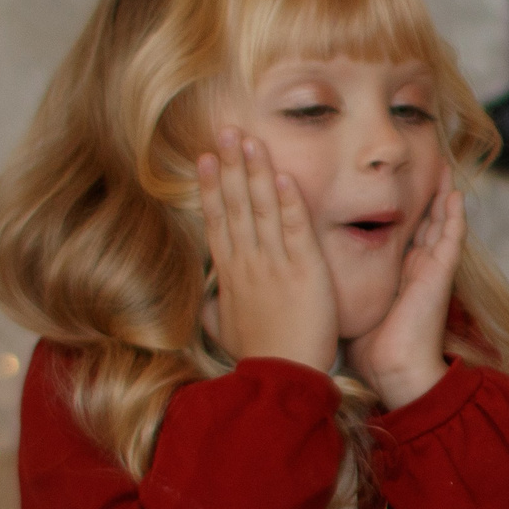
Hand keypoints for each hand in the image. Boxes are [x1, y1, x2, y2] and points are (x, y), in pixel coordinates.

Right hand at [198, 129, 335, 369]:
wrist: (282, 378)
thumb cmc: (258, 358)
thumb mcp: (225, 333)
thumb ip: (215, 310)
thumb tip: (206, 301)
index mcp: (231, 275)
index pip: (218, 221)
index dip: (212, 187)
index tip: (204, 158)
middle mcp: (248, 263)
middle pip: (236, 204)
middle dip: (230, 165)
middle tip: (225, 130)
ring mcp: (275, 264)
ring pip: (263, 208)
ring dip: (256, 172)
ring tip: (249, 140)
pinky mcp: (304, 270)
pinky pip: (295, 228)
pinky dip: (290, 201)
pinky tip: (284, 175)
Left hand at [347, 179, 462, 410]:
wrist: (393, 372)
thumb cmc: (370, 349)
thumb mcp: (351, 305)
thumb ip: (341, 284)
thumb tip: (313, 273)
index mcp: (397, 274)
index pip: (398, 232)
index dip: (393, 207)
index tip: (383, 181)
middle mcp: (416, 267)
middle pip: (422, 220)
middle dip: (421, 192)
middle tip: (419, 160)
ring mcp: (431, 270)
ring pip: (440, 223)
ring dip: (442, 195)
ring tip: (441, 165)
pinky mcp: (441, 275)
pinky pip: (452, 238)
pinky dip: (454, 216)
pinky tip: (454, 193)